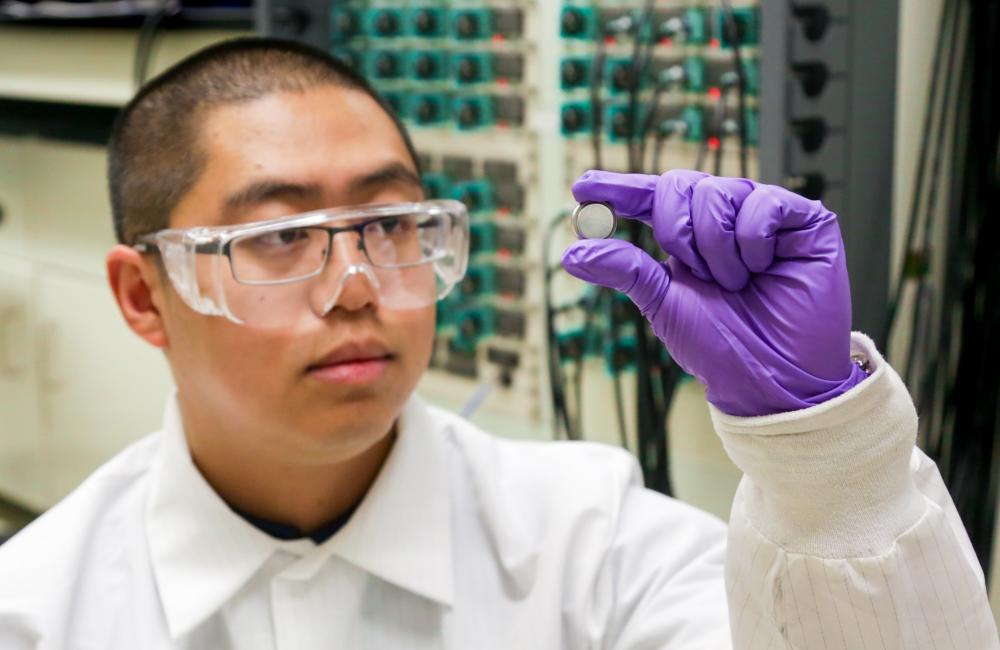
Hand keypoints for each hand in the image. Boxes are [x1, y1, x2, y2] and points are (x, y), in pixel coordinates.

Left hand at [561, 170, 867, 416]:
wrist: (775, 379)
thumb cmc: (725, 347)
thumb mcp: (663, 305)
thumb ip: (624, 271)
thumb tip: (575, 252)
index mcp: (688, 239)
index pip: (651, 199)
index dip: (618, 188)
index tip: (583, 186)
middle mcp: (724, 221)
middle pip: (680, 184)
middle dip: (677, 232)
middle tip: (698, 273)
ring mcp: (763, 216)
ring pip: (718, 192)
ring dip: (718, 248)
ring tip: (737, 282)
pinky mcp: (804, 220)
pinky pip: (763, 203)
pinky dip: (754, 241)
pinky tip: (765, 268)